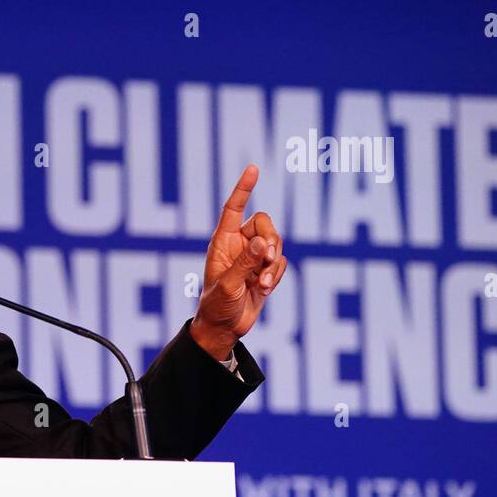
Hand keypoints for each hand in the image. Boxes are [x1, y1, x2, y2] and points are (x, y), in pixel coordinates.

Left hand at [191, 164, 286, 360]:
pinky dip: (276, 275)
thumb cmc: (216, 305)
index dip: (243, 189)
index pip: (234, 208)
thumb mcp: (228, 285)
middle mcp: (239, 245)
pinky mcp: (265, 271)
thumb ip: (245, 263)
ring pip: (276, 244)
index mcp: (223, 241)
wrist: (224, 328)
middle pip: (265, 224)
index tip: (253, 169)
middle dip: (271, 239)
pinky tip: (264, 289)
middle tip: (266, 259)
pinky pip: (280, 263)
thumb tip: (261, 242)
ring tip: (262, 284)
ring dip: (273, 264)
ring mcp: (253, 257)